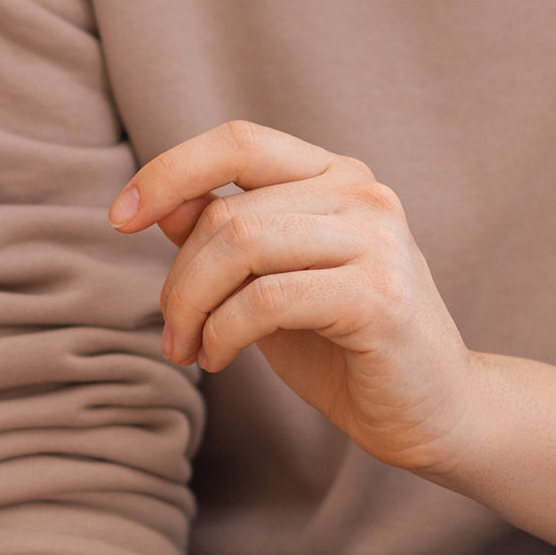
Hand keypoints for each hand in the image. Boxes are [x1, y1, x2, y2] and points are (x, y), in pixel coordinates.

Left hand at [111, 122, 479, 475]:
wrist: (435, 413)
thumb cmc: (346, 348)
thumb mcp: (271, 283)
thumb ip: (225, 237)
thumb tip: (163, 203)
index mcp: (337, 176)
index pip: (239, 141)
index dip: (170, 171)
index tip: (119, 216)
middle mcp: (363, 194)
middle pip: (229, 211)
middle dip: (179, 279)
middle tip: (172, 335)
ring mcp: (379, 240)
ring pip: (242, 246)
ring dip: (194, 307)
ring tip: (192, 350)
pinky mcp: (380, 297)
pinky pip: (268, 299)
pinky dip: (225, 332)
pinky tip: (220, 359)